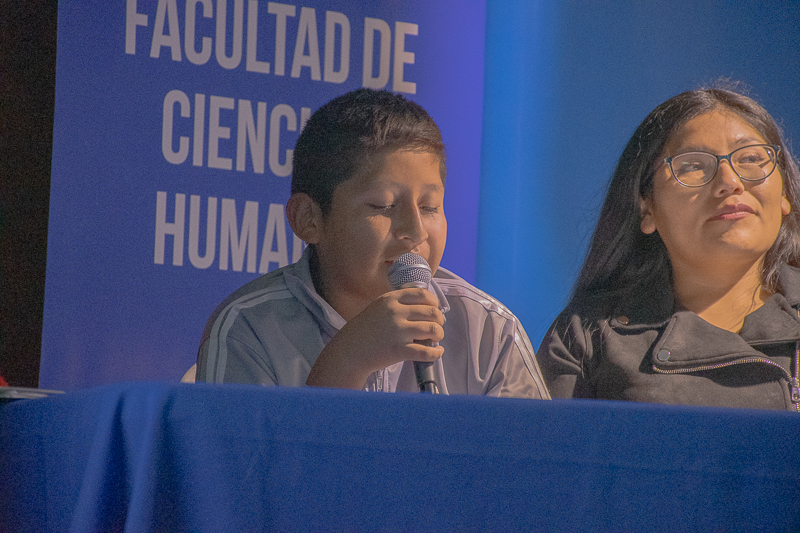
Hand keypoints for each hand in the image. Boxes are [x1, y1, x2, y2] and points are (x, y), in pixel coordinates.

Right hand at [306, 288, 444, 388]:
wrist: (349, 351)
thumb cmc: (365, 330)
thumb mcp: (378, 307)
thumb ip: (397, 303)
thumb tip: (425, 305)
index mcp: (390, 299)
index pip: (422, 294)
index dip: (433, 302)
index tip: (434, 309)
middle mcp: (395, 312)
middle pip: (431, 312)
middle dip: (439, 320)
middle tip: (437, 326)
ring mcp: (397, 332)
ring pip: (432, 329)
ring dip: (439, 335)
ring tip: (436, 339)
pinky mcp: (399, 350)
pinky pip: (426, 351)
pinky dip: (436, 353)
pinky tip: (436, 352)